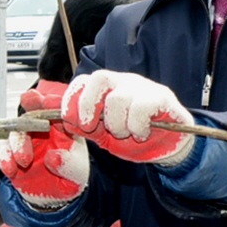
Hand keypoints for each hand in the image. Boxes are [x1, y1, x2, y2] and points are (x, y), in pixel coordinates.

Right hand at [0, 81, 88, 207]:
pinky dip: (3, 158)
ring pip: (14, 132)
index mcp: (61, 128)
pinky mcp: (10, 154)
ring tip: (24, 161)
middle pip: (30, 117)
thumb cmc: (70, 178)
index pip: (54, 110)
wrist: (54, 196)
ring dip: (16, 144)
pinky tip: (11, 170)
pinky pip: (1, 150)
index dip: (47, 103)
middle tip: (25, 126)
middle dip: (25, 118)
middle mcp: (41, 131)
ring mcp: (25, 142)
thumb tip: (53, 157)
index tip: (41, 100)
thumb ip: (68, 165)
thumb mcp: (77, 173)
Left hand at [62, 70, 194, 165]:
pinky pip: (141, 108)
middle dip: (87, 105)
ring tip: (126, 134)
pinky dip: (136, 127)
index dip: (70, 99)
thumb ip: (81, 126)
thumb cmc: (132, 137)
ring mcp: (144, 88)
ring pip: (118, 98)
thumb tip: (61, 120)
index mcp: (106, 89)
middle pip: (99, 78)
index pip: (82, 81)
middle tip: (90, 127)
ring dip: (116, 124)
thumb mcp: (101, 135)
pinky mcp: (162, 98)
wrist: (165, 148)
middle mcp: (124, 82)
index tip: (70, 121)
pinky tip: (141, 134)